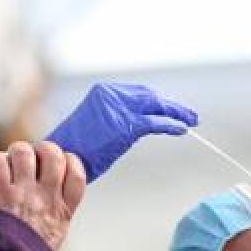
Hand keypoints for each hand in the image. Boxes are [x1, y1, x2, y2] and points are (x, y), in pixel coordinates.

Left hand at [0, 141, 84, 250]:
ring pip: (25, 153)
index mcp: (62, 210)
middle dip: (45, 149)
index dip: (71, 161)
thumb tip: (53, 208)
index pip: (77, 174)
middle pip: (53, 156)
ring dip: (19, 151)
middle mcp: (46, 197)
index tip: (64, 160)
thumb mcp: (56, 238)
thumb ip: (57, 217)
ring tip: (14, 157)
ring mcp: (23, 192)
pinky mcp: (0, 191)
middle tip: (36, 154)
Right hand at [46, 83, 197, 181]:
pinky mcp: (124, 125)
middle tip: (189, 114)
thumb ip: (117, 118)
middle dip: (171, 106)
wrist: (60, 158)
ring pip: (155, 107)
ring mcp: (117, 109)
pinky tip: (181, 128)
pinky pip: (154, 123)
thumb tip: (140, 123)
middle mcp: (110, 95)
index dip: (158, 101)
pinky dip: (170, 125)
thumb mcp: (96, 125)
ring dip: (176, 114)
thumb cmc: (74, 148)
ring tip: (190, 120)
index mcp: (103, 92)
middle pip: (150, 96)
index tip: (172, 108)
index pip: (139, 92)